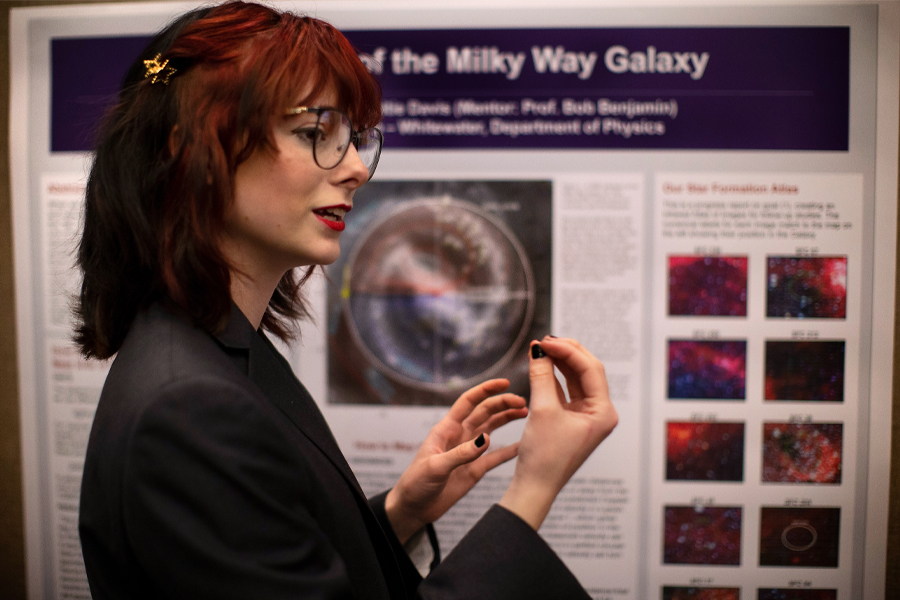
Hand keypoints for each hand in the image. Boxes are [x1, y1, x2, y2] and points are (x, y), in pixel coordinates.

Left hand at [385, 379, 527, 542]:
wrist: (413, 508)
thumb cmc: (415, 483)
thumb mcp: (435, 467)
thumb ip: (461, 453)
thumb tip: (487, 438)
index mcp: (446, 429)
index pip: (468, 402)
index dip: (486, 390)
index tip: (504, 383)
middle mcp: (459, 436)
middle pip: (484, 413)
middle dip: (502, 404)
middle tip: (523, 403)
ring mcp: (468, 452)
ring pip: (491, 429)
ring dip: (506, 420)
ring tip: (525, 413)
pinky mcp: (474, 470)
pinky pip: (495, 457)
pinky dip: (509, 450)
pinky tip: (523, 444)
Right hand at [499, 337, 617, 529]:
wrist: (535, 486)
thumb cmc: (544, 455)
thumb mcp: (542, 410)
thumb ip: (541, 377)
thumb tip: (537, 350)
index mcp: (604, 412)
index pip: (590, 369)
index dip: (567, 350)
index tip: (545, 341)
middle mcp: (599, 412)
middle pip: (586, 371)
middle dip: (565, 353)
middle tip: (543, 340)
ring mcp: (586, 416)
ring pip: (575, 379)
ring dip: (558, 363)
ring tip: (540, 349)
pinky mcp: (571, 420)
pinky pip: (564, 391)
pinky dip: (552, 378)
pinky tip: (540, 366)